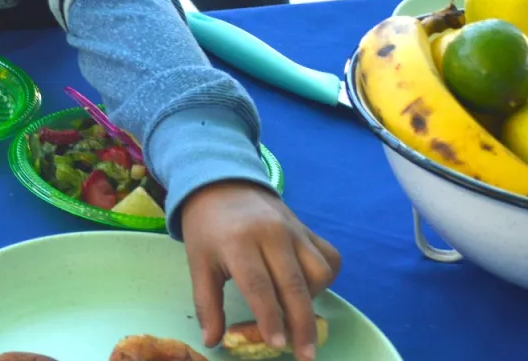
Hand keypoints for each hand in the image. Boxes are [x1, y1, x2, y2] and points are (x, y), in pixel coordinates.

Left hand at [180, 181, 340, 360]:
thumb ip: (206, 303)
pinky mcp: (307, 228)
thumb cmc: (207, 228)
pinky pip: (328, 257)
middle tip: (305, 355)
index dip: (270, 317)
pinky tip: (308, 290)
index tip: (278, 345)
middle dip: (302, 324)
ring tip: (296, 315)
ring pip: (318, 272)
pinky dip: (325, 278)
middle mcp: (271, 233)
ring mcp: (294, 229)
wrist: (221, 184)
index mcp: (238, 241)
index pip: (259, 285)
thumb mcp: (198, 262)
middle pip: (294, 285)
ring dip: (312, 300)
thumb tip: (212, 342)